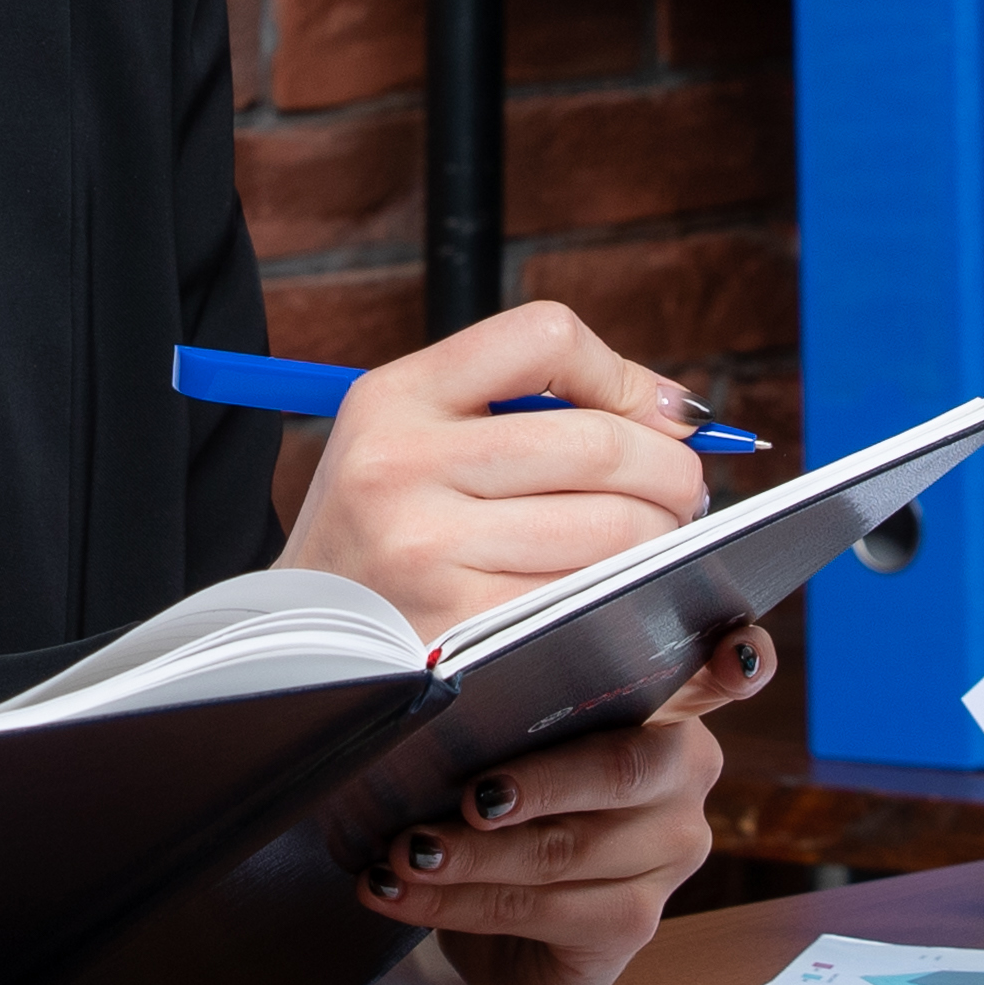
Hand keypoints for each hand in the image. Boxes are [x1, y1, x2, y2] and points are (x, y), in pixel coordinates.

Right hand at [269, 299, 714, 651]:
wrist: (301, 647)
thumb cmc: (385, 536)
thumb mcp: (412, 442)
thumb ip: (524, 410)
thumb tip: (676, 412)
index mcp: (393, 397)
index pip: (542, 336)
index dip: (623, 373)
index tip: (656, 415)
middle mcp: (400, 465)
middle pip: (599, 442)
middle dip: (671, 470)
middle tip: (682, 494)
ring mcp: (426, 550)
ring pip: (611, 527)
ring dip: (660, 539)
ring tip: (652, 545)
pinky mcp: (459, 628)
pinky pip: (590, 599)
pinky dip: (628, 598)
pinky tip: (616, 598)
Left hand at [359, 622, 773, 984]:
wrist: (502, 912)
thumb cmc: (508, 791)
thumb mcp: (505, 728)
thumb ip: (505, 692)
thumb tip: (437, 671)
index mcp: (667, 703)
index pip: (723, 671)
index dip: (740, 660)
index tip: (735, 653)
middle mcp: (685, 774)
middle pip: (620, 770)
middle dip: (535, 784)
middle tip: (468, 794)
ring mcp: (669, 854)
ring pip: (565, 851)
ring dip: (471, 855)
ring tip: (404, 850)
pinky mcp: (632, 924)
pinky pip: (538, 912)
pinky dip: (456, 902)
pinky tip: (399, 892)